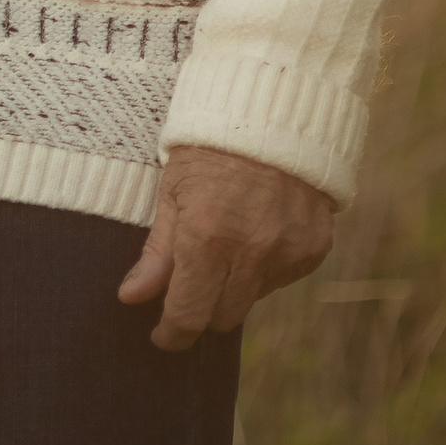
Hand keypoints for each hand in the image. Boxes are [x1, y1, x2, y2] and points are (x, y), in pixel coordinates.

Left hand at [118, 143, 334, 352]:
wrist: (274, 108)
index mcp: (207, 237)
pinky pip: (282, 278)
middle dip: (202, 308)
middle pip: (222, 317)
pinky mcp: (314, 249)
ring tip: (226, 239)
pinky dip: (265, 266)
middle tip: (190, 284)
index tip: (162, 336)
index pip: (189, 314)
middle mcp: (251, 252)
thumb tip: (131, 298)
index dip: (172, 333)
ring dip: (234, 285)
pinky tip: (256, 229)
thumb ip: (157, 252)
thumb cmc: (209, 145)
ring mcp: (287, 252)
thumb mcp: (172, 190)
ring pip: (253, 299)